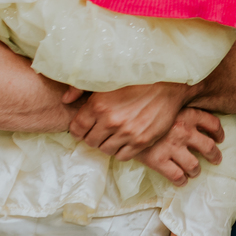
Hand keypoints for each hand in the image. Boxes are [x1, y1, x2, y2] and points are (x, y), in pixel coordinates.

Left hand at [68, 83, 190, 160]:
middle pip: (90, 141)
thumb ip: (81, 87)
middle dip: (93, 136)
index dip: (79, 129)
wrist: (169, 84)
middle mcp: (110, 120)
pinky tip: (125, 139)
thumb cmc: (137, 79)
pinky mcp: (141, 141)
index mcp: (98, 104)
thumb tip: (65, 99)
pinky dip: (121, 150)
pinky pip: (122, 156)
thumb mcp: (107, 79)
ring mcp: (127, 132)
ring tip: (113, 134)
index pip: (77, 129)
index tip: (85, 127)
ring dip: (107, 143)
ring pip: (105, 150)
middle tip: (101, 130)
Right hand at [134, 108, 224, 185]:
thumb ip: (182, 106)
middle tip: (215, 159)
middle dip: (214, 155)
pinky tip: (181, 180)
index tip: (219, 138)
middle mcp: (183, 130)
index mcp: (187, 114)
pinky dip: (181, 180)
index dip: (218, 132)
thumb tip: (196, 102)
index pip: (213, 123)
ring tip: (195, 171)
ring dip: (196, 170)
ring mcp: (172, 147)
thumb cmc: (144, 109)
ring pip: (194, 165)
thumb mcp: (167, 103)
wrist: (120, 119)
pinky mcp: (158, 160)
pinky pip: (177, 176)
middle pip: (209, 147)